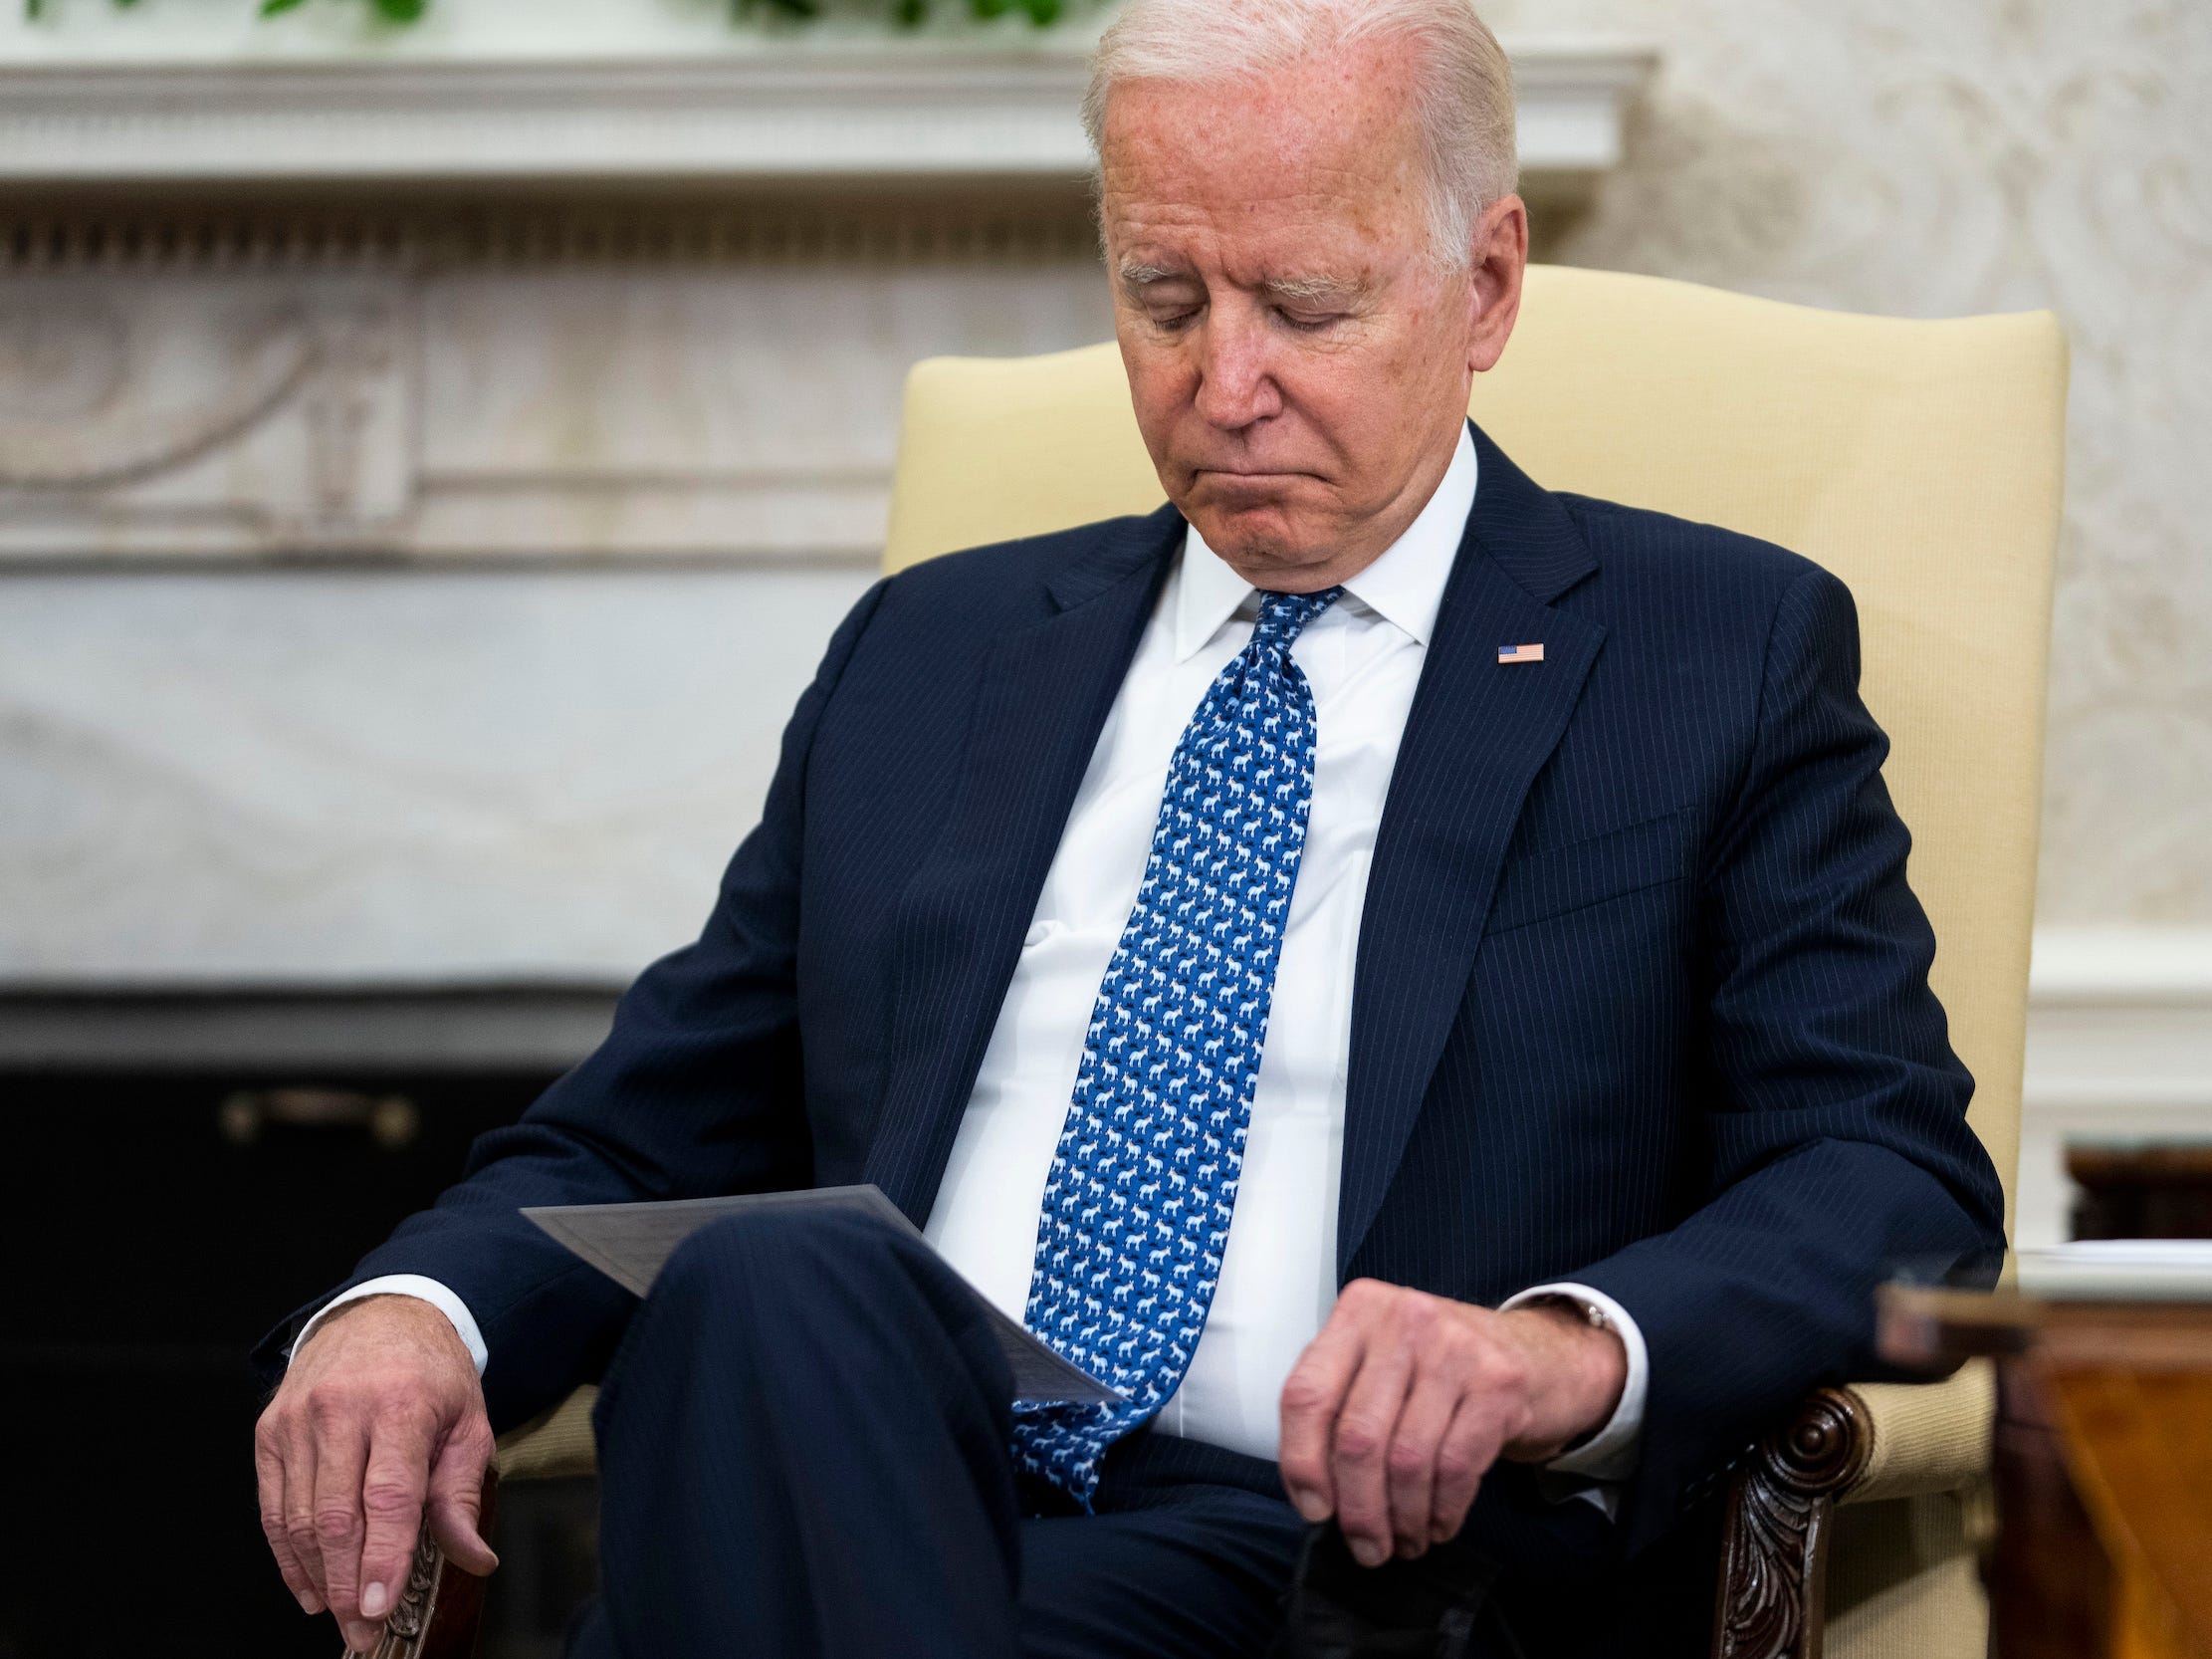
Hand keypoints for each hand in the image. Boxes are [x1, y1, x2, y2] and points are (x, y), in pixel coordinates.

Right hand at [254, 1295, 497, 1651]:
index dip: (382, 1559)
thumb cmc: (430, 1373)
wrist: (381, 1314)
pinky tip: (309, 1586)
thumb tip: (476, 1560)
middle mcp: (342, 1409)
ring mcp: (298, 1419)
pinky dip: (288, 1556)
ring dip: (318, 1578)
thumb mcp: (468, 1423)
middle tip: (362, 1633)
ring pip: (300, 1519)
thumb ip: (462, 1496)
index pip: (388, 1497)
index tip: (380, 1609)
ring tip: (342, 1616)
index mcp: (401, 1404)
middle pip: (336, 1517)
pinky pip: (273, 1508)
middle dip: (348, 1586)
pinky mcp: (269, 1431)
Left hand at [1277, 1281, 1625, 1566]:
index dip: (1302, 1463)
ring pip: (1407, 1461)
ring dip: (1402, 1519)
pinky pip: (1455, 1469)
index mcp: (1359, 1311)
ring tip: (1404, 1541)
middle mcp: (1403, 1320)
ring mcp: (1454, 1347)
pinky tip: (1437, 1524)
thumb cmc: (1442, 1367)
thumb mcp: (1382, 1362)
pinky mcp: (1498, 1384)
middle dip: (1358, 1509)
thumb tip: (1313, 1492)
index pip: (1306, 1395)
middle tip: (1366, 1547)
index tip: (1314, 1510)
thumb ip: (1342, 1404)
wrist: (1541, 1353)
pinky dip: (1441, 1511)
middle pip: (1357, 1438)